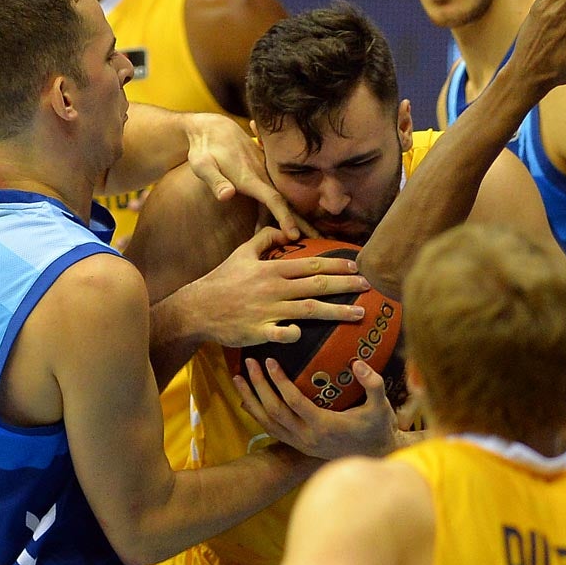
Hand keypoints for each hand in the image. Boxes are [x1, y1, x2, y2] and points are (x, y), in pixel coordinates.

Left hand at [184, 114, 301, 238]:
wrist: (212, 128)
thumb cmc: (204, 149)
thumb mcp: (202, 165)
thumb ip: (215, 181)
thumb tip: (227, 196)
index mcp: (250, 178)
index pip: (273, 200)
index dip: (284, 218)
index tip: (294, 235)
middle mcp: (262, 176)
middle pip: (287, 203)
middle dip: (304, 223)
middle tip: (321, 243)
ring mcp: (264, 174)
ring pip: (285, 200)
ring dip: (299, 218)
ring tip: (313, 238)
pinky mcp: (262, 174)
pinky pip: (276, 196)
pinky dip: (286, 211)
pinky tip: (283, 228)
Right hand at [186, 227, 369, 346]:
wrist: (197, 308)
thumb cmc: (222, 281)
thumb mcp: (241, 253)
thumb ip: (264, 240)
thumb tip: (283, 230)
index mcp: (273, 270)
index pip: (311, 264)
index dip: (336, 265)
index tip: (357, 265)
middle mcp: (274, 288)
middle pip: (317, 285)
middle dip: (346, 285)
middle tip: (369, 285)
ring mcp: (267, 310)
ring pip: (308, 310)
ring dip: (337, 311)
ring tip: (359, 313)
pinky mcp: (258, 331)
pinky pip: (281, 334)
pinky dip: (295, 333)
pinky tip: (307, 334)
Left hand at [232, 357, 397, 458]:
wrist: (375, 454)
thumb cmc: (377, 427)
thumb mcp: (380, 406)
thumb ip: (373, 384)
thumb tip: (358, 363)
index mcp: (325, 426)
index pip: (294, 402)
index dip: (280, 381)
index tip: (270, 361)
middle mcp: (307, 437)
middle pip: (274, 411)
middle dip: (258, 386)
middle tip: (249, 362)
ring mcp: (300, 443)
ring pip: (267, 422)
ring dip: (251, 399)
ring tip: (238, 377)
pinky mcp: (298, 445)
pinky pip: (271, 430)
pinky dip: (256, 414)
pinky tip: (246, 400)